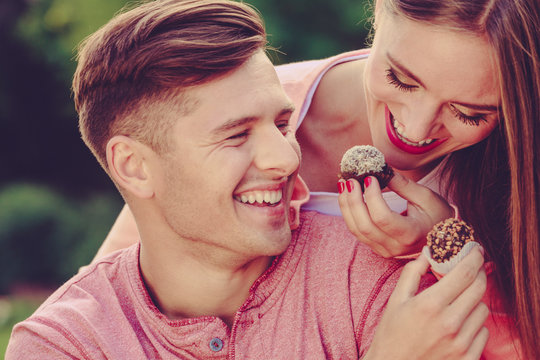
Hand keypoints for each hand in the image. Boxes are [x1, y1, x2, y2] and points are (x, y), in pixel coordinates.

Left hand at [338, 172, 453, 256]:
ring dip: (346, 206)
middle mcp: (395, 247)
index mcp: (411, 234)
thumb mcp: (425, 197)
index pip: (383, 218)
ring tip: (344, 185)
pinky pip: (357, 232)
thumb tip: (380, 169)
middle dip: (353, 201)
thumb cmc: (436, 215)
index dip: (372, 197)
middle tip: (349, 180)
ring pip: (356, 230)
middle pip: (364, 225)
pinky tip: (347, 196)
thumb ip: (402, 184)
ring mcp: (384, 250)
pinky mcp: (377, 248)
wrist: (442, 238)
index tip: (370, 178)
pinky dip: (349, 213)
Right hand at [363, 247, 488, 359]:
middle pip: (479, 288)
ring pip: (483, 309)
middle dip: (478, 274)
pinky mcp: (467, 357)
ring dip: (474, 300)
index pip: (464, 273)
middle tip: (471, 269)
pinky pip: (483, 332)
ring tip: (458, 302)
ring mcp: (461, 343)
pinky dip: (475, 324)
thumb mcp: (396, 299)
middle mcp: (449, 323)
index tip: (475, 249)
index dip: (473, 256)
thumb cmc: (391, 333)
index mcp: (430, 304)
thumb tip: (428, 252)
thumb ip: (412, 273)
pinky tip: (458, 323)